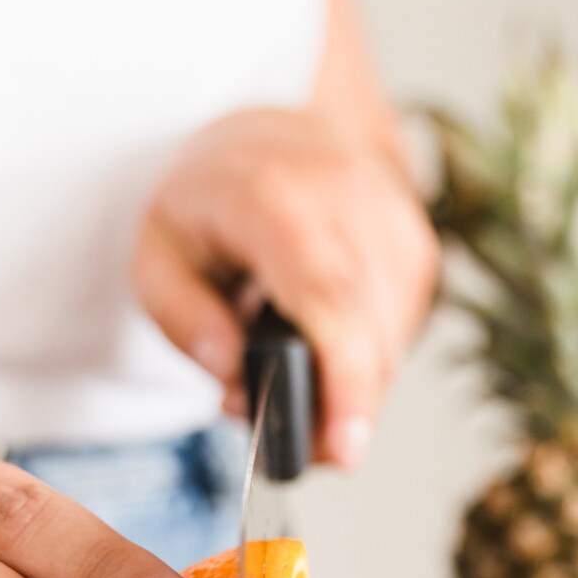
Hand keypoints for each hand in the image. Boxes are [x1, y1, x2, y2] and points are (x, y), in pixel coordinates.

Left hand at [133, 108, 438, 466]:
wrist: (278, 128)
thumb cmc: (214, 197)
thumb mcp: (157, 251)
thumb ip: (183, 318)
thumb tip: (234, 380)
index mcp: (274, 194)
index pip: (327, 295)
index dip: (343, 378)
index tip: (343, 449)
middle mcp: (350, 198)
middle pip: (370, 330)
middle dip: (344, 408)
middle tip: (303, 448)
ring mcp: (396, 221)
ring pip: (393, 340)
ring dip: (351, 385)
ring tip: (295, 376)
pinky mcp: (420, 248)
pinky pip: (404, 330)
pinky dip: (368, 356)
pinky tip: (328, 343)